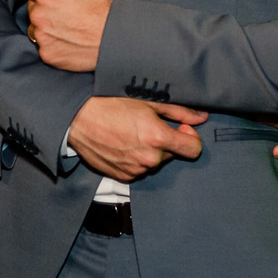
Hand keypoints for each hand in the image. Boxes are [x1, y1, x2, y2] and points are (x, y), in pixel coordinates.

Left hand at [25, 0, 114, 71]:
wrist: (115, 37)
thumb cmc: (103, 5)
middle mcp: (38, 16)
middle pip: (32, 7)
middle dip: (44, 7)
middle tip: (65, 10)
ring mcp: (42, 37)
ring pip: (35, 27)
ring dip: (45, 25)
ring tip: (66, 25)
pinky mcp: (47, 54)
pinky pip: (43, 45)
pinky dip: (52, 43)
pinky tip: (67, 39)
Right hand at [67, 97, 206, 181]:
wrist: (75, 118)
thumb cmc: (108, 102)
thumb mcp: (146, 100)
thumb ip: (178, 110)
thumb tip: (201, 116)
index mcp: (157, 138)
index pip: (194, 149)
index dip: (190, 137)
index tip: (180, 127)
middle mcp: (148, 158)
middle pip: (173, 154)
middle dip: (166, 141)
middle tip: (147, 124)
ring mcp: (135, 170)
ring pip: (154, 162)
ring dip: (149, 150)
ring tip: (130, 132)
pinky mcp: (122, 176)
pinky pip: (138, 169)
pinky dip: (135, 158)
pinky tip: (122, 143)